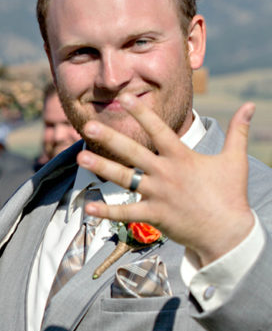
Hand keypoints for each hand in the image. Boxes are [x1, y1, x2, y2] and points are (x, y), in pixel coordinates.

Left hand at [78, 95, 255, 267]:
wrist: (227, 232)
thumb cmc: (230, 195)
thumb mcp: (235, 159)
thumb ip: (238, 131)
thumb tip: (250, 106)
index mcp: (181, 157)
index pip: (159, 129)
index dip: (141, 112)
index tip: (123, 98)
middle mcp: (166, 173)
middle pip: (133, 151)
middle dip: (110, 137)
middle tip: (89, 125)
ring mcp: (158, 194)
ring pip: (124, 178)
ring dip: (102, 167)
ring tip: (80, 156)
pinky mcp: (154, 215)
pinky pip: (126, 213)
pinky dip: (107, 211)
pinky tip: (88, 207)